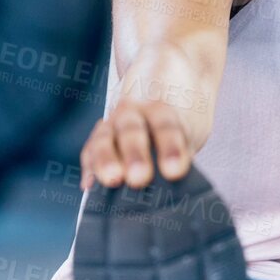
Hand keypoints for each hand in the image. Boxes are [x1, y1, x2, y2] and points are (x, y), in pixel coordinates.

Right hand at [80, 98, 194, 188]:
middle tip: (139, 178)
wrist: (167, 94)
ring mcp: (113, 124)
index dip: (170, 147)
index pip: (166, 125)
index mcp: (162, 107)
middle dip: (134, 154)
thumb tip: (175, 182)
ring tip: (112, 180)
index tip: (174, 171)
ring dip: (105, 161)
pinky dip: (89, 168)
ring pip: (104, 138)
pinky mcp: (100, 138)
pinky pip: (90, 151)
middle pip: (131, 130)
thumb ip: (182, 153)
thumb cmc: (180, 122)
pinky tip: (90, 185)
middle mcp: (134, 112)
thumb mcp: (190, 130)